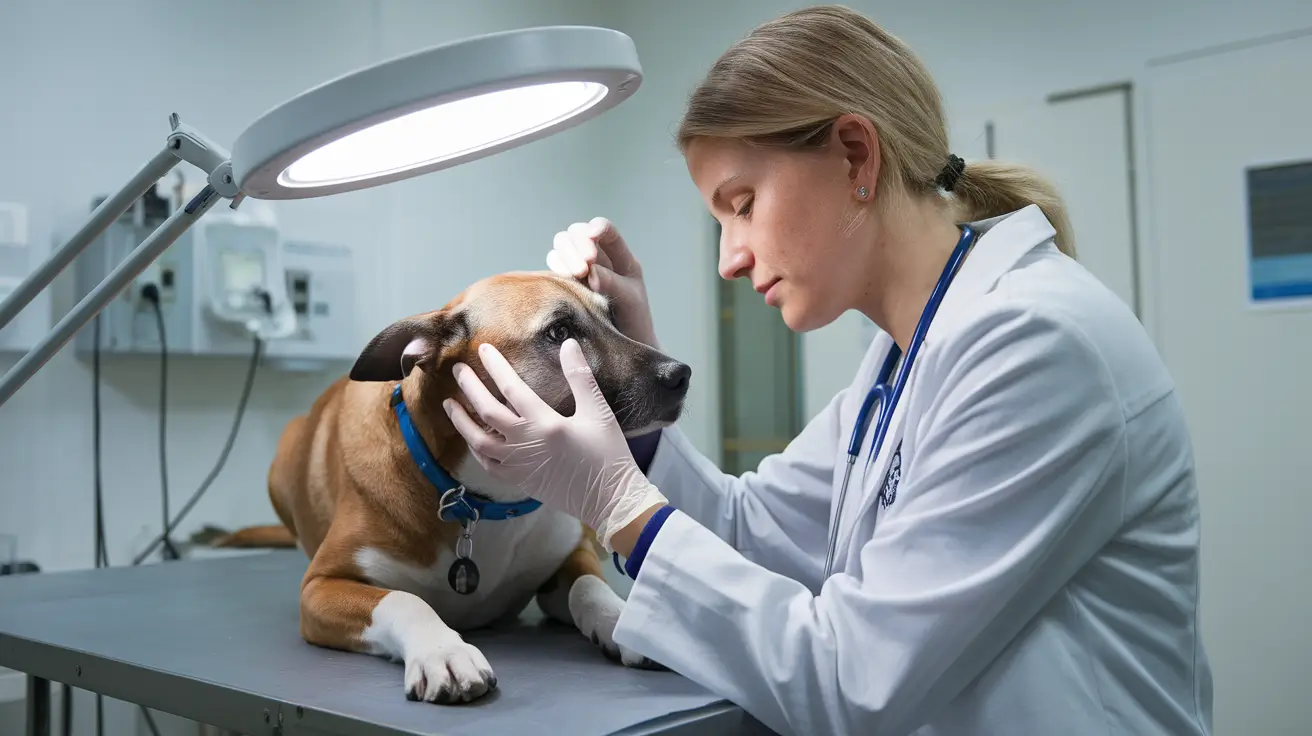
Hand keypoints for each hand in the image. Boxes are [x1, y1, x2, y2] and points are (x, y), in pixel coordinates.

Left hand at [443, 339, 667, 551]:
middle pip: (487, 412)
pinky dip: (475, 449)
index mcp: (545, 424)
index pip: (512, 388)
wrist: (609, 499)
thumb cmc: (607, 454)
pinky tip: (471, 438)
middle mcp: (525, 444)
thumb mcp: (599, 412)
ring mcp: (518, 465)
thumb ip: (581, 378)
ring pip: (478, 440)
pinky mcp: (518, 481)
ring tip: (450, 404)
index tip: (483, 349)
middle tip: (457, 371)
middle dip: (470, 388)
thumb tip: (568, 344)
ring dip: (461, 421)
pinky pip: (487, 464)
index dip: (496, 366)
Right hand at [547, 217, 659, 348]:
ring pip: (562, 244)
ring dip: (566, 254)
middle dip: (578, 245)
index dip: (597, 229)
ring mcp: (581, 268)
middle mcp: (599, 258)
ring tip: (577, 274)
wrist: (624, 348)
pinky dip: (556, 265)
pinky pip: (554, 263)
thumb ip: (612, 283)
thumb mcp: (629, 300)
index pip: (606, 231)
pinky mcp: (566, 281)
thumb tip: (590, 272)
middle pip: (578, 233)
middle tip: (584, 268)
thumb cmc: (633, 322)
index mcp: (621, 258)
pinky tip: (564, 278)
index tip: (592, 239)